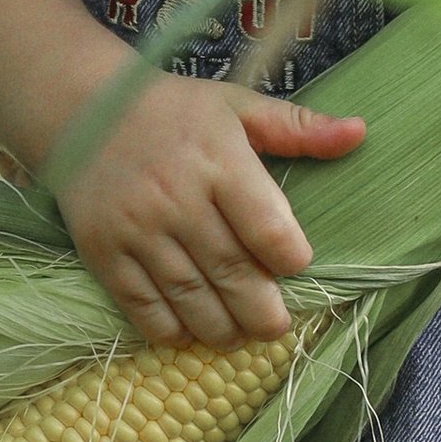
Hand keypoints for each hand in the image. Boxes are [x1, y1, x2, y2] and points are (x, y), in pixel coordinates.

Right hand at [48, 71, 364, 347]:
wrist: (81, 110)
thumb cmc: (173, 111)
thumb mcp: (236, 107)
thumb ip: (297, 127)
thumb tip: (359, 134)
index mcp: (219, 161)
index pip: (267, 228)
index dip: (289, 258)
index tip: (294, 265)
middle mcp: (178, 198)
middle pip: (231, 272)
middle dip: (261, 311)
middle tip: (275, 325)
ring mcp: (137, 228)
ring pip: (188, 296)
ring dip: (220, 328)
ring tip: (237, 335)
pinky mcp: (103, 251)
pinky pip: (140, 305)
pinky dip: (168, 328)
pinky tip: (188, 331)